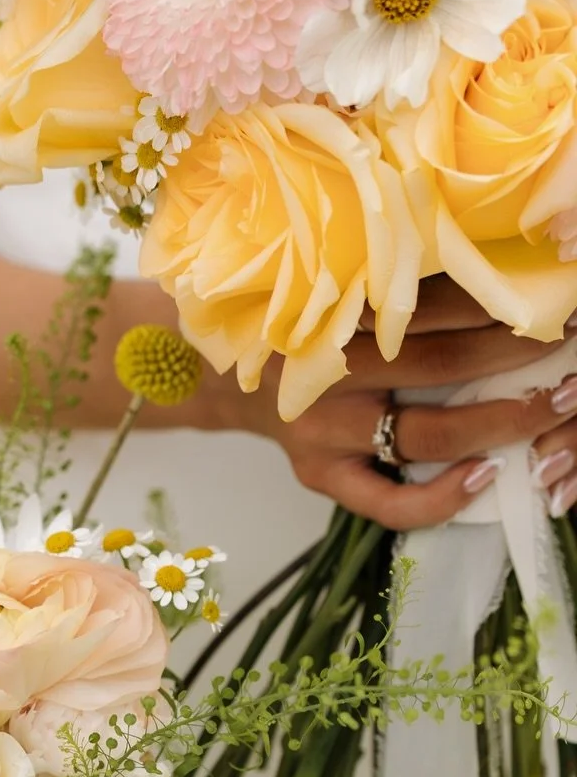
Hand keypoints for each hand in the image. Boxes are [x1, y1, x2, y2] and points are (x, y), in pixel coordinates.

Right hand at [252, 281, 576, 530]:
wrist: (234, 383)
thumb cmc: (306, 334)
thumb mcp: (339, 298)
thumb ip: (398, 292)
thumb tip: (496, 274)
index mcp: (335, 314)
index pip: (432, 305)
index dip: (498, 302)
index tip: (552, 299)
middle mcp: (327, 371)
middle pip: (442, 364)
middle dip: (517, 354)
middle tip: (570, 345)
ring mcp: (323, 431)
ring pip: (429, 432)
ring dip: (504, 420)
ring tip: (554, 403)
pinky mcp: (320, 476)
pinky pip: (389, 503)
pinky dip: (443, 497)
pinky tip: (486, 477)